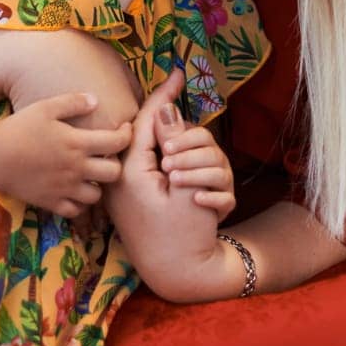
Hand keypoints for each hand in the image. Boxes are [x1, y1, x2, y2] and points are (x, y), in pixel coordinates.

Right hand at [0, 92, 131, 218]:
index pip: (116, 142)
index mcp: (77, 143)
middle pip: (114, 173)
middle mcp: (76, 168)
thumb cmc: (19, 127)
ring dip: (98, 185)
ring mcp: (64, 188)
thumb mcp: (46, 107)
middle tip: (107, 157)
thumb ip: (73, 102)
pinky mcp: (51, 203)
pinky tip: (74, 192)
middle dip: (116, 164)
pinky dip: (79, 203)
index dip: (127, 135)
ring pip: (97, 196)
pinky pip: (75, 211)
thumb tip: (95, 100)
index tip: (124, 130)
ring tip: (91, 176)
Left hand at [105, 70, 239, 301]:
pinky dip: (212, 190)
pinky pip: (209, 174)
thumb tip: (165, 108)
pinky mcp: (187, 194)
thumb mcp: (171, 184)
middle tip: (179, 175)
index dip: (163, 93)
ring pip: (202, 151)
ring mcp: (171, 183)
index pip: (148, 118)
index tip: (177, 71)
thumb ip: (167, 143)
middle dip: (192, 149)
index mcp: (133, 166)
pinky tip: (205, 208)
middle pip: (182, 133)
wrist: (187, 275)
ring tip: (193, 196)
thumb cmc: (175, 234)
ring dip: (204, 171)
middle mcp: (150, 171)